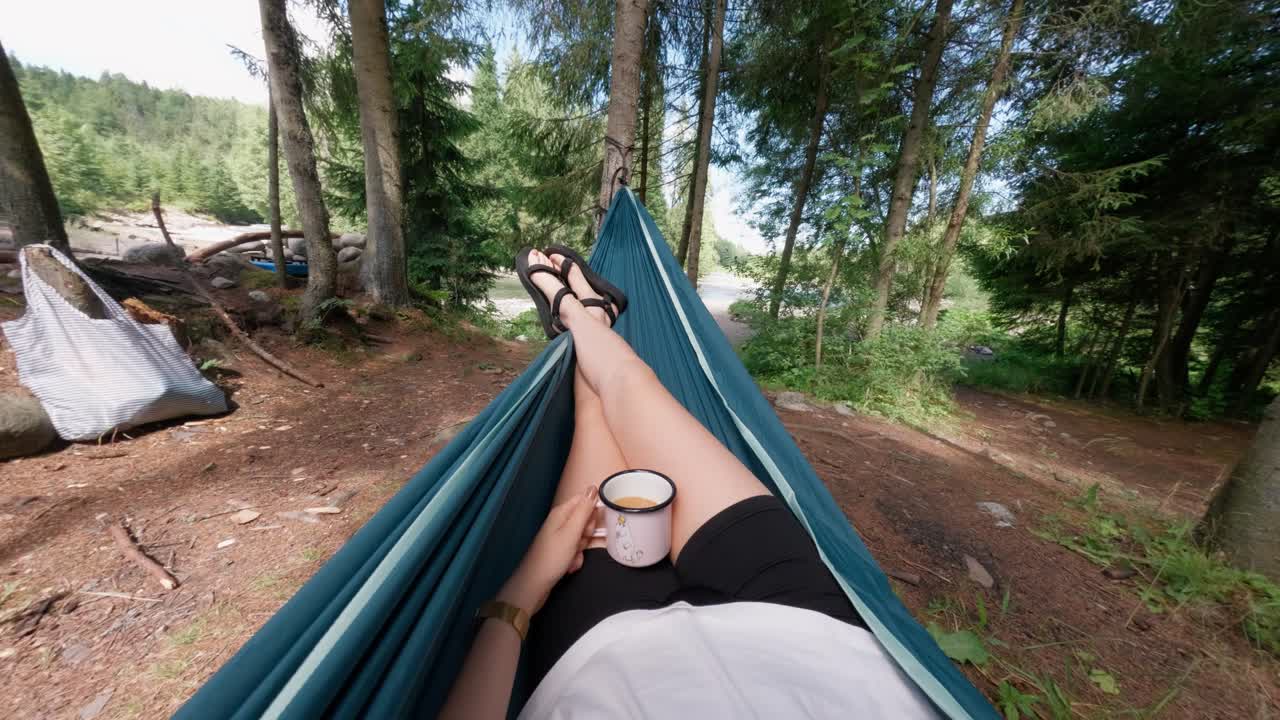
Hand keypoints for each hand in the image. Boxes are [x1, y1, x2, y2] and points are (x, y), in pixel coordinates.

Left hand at [498, 486, 597, 614]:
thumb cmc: (552, 557)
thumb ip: (584, 510)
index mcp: (561, 513)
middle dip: (586, 534)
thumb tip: (593, 488)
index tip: (589, 527)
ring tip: (571, 558)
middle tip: (578, 542)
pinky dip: (575, 559)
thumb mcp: (572, 532)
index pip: (584, 501)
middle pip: (585, 521)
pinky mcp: (560, 550)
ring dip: (581, 549)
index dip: (592, 513)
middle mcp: (560, 522)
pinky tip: (569, 566)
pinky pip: (576, 550)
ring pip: (582, 538)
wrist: (534, 584)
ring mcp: (560, 537)